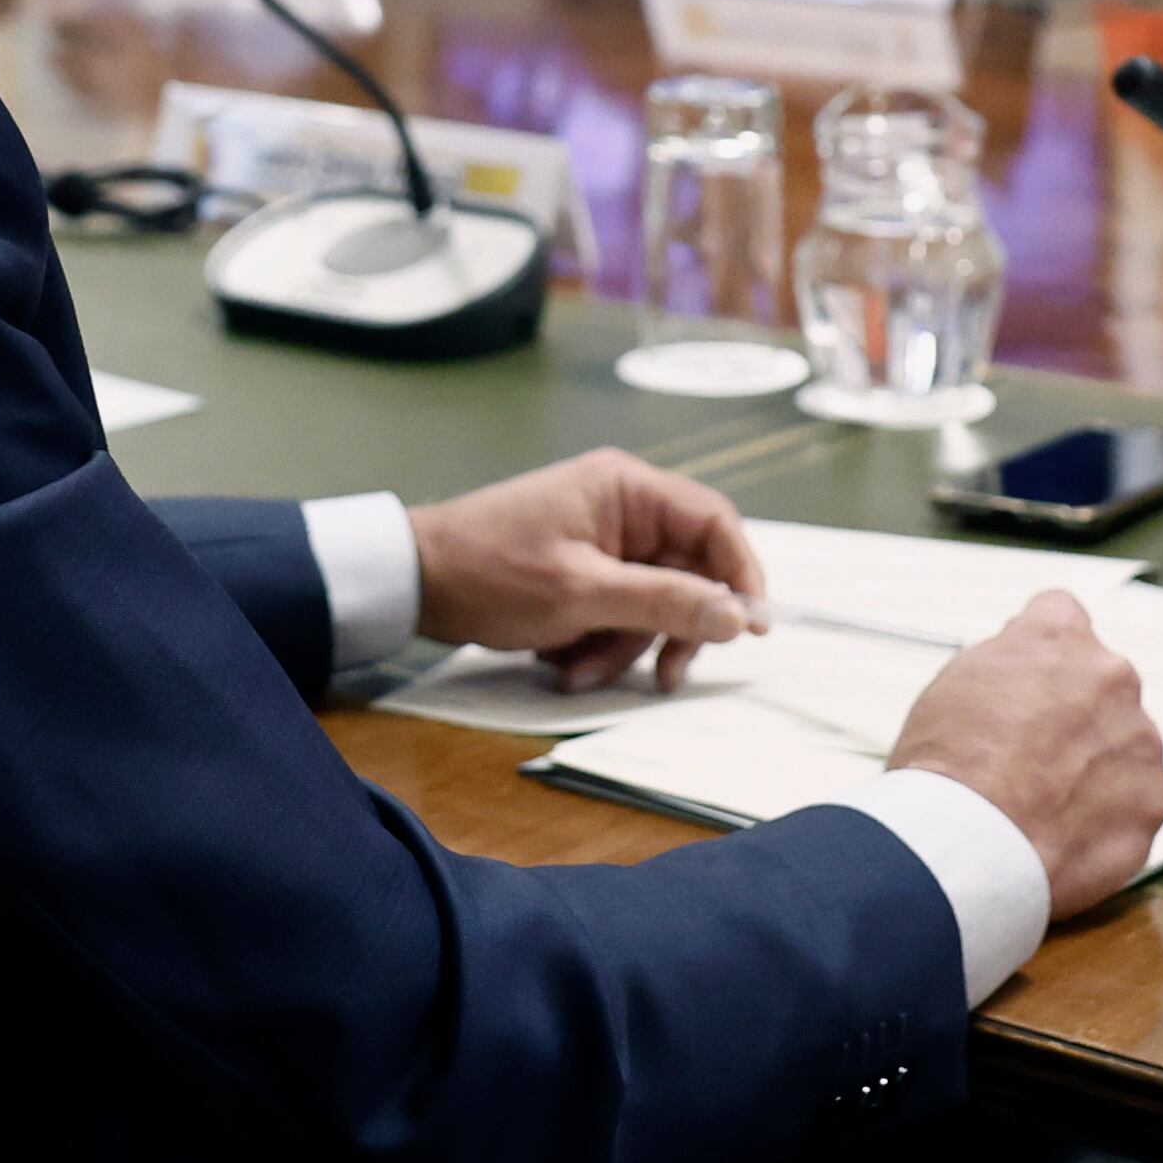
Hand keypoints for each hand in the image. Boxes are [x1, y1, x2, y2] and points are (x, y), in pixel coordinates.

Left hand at [408, 451, 767, 690]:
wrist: (411, 582)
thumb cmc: (491, 571)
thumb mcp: (582, 593)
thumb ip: (665, 602)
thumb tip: (738, 617)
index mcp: (628, 488)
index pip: (714, 525)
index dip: (741, 575)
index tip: (751, 628)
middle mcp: (621, 508)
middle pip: (687, 572)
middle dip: (671, 628)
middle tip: (665, 674)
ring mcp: (600, 541)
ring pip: (650, 602)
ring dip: (624, 645)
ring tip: (578, 670)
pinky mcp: (581, 572)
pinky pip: (616, 612)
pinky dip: (597, 643)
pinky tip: (561, 661)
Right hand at [885, 593, 1162, 915]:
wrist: (967, 845)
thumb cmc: (945, 766)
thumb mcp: (955, 684)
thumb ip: (1007, 665)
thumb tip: (1026, 670)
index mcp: (1058, 637)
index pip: (1062, 616)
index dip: (1039, 655)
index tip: (1026, 683)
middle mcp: (1112, 675)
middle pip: (1101, 685)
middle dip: (1075, 714)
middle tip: (1031, 758)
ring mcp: (1141, 740)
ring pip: (1124, 745)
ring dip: (1097, 767)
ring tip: (1044, 806)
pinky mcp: (1154, 800)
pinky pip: (1134, 802)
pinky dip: (1107, 819)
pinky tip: (1065, 835)